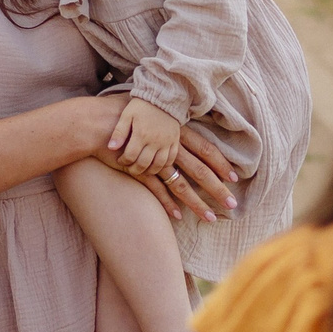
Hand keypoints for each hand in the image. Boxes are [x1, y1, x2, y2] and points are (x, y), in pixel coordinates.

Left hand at [105, 97, 184, 176]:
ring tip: (143, 169)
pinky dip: (164, 165)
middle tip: (130, 168)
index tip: (120, 160)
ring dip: (149, 171)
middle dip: (135, 170)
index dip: (123, 161)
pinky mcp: (175, 141)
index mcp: (141, 134)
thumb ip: (119, 132)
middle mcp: (155, 141)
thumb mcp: (127, 115)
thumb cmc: (141, 105)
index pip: (130, 156)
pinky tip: (157, 164)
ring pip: (159, 165)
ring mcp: (167, 142)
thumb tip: (111, 148)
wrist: (163, 96)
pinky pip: (171, 159)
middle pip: (144, 164)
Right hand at [118, 125, 241, 223]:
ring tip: (211, 218)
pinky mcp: (140, 171)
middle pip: (200, 170)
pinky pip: (158, 190)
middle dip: (217, 188)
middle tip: (233, 204)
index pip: (206, 148)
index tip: (235, 177)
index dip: (221, 163)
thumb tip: (179, 127)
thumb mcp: (152, 114)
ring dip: (197, 203)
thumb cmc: (124, 113)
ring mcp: (155, 160)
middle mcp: (170, 146)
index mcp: (176, 131)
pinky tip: (178, 216)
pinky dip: (168, 204)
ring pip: (182, 185)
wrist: (98, 122)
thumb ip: (167, 124)